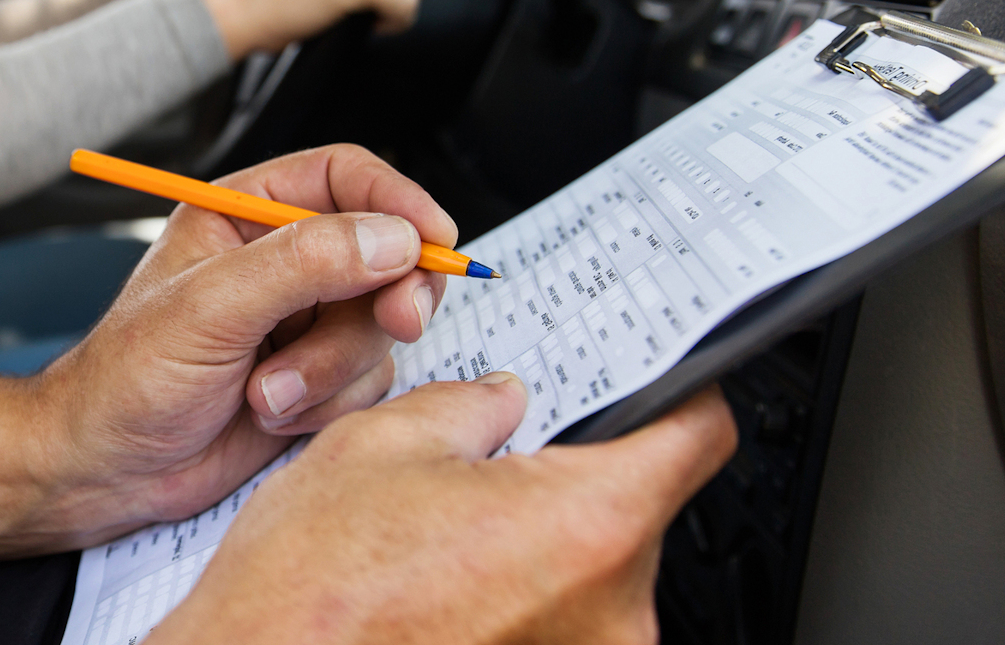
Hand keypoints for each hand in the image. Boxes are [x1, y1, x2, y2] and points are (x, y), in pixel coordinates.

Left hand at [25, 145, 455, 541]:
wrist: (107, 469)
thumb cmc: (126, 378)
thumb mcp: (210, 307)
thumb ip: (303, 264)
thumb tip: (392, 238)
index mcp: (245, 216)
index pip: (344, 178)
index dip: (397, 202)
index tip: (435, 239)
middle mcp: (282, 263)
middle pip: (385, 253)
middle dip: (391, 294)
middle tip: (399, 321)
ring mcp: (304, 323)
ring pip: (381, 326)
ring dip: (332, 368)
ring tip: (265, 393)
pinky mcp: (317, 379)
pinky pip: (370, 380)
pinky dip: (328, 404)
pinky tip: (269, 416)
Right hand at [158, 381, 737, 644]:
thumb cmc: (306, 593)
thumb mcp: (380, 444)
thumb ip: (468, 406)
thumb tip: (502, 402)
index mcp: (587, 525)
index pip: (698, 437)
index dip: (675, 395)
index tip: (653, 384)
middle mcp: (610, 614)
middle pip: (638, 513)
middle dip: (574, 482)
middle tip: (496, 470)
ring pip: (592, 579)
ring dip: (537, 552)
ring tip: (448, 545)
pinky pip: (556, 631)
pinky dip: (514, 607)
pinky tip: (443, 596)